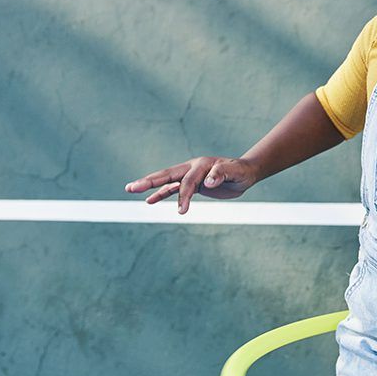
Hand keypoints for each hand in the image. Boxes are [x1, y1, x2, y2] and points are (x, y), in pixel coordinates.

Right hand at [124, 156, 258, 214]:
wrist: (245, 173)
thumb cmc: (241, 172)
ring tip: (131, 190)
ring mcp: (190, 175)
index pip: (188, 181)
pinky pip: (174, 189)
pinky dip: (162, 194)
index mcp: (201, 165)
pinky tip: (150, 200)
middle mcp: (192, 168)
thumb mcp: (235, 172)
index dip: (184, 195)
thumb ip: (222, 174)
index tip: (181, 211)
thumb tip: (208, 182)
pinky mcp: (192, 184)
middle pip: (167, 175)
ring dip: (151, 187)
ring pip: (167, 182)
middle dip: (149, 181)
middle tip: (131, 188)